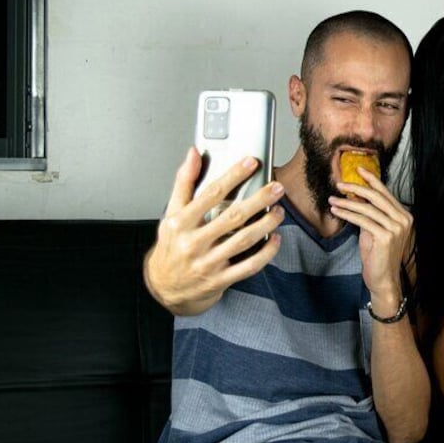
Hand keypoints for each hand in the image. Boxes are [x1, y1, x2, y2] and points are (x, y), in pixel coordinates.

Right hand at [144, 147, 284, 314]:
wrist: (164, 288)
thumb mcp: (170, 214)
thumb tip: (194, 154)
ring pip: (243, 240)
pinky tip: (275, 239)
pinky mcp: (220, 280)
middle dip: (259, 200)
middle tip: (276, 188)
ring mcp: (207, 263)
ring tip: (279, 211)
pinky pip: (248, 266)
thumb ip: (184, 183)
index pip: (211, 194)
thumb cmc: (171, 248)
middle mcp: (193, 243)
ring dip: (266, 224)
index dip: (233, 176)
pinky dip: (265, 253)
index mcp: (180, 222)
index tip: (251, 163)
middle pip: (233, 216)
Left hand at [328, 167, 411, 306]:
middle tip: (340, 183)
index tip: (358, 169)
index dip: (372, 180)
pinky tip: (337, 211)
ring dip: (347, 202)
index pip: (386, 193)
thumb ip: (369, 214)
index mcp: (404, 216)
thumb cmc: (378, 256)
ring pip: (367, 208)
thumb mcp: (373, 230)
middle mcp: (404, 220)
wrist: (383, 279)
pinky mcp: (386, 237)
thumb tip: (355, 197)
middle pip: (377, 197)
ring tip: (332, 199)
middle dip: (356, 187)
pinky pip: (363, 221)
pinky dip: (348, 214)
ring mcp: (396, 228)